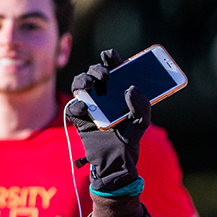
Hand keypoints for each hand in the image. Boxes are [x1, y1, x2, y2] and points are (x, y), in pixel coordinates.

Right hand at [66, 49, 150, 193]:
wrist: (117, 160)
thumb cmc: (129, 138)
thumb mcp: (142, 121)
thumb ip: (143, 105)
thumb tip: (131, 88)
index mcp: (117, 91)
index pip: (113, 69)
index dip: (111, 59)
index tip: (111, 56)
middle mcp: (102, 95)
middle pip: (94, 74)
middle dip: (97, 69)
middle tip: (105, 75)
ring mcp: (89, 105)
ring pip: (80, 85)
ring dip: (83, 80)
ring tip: (91, 84)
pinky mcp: (80, 119)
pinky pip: (74, 108)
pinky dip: (78, 105)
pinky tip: (86, 106)